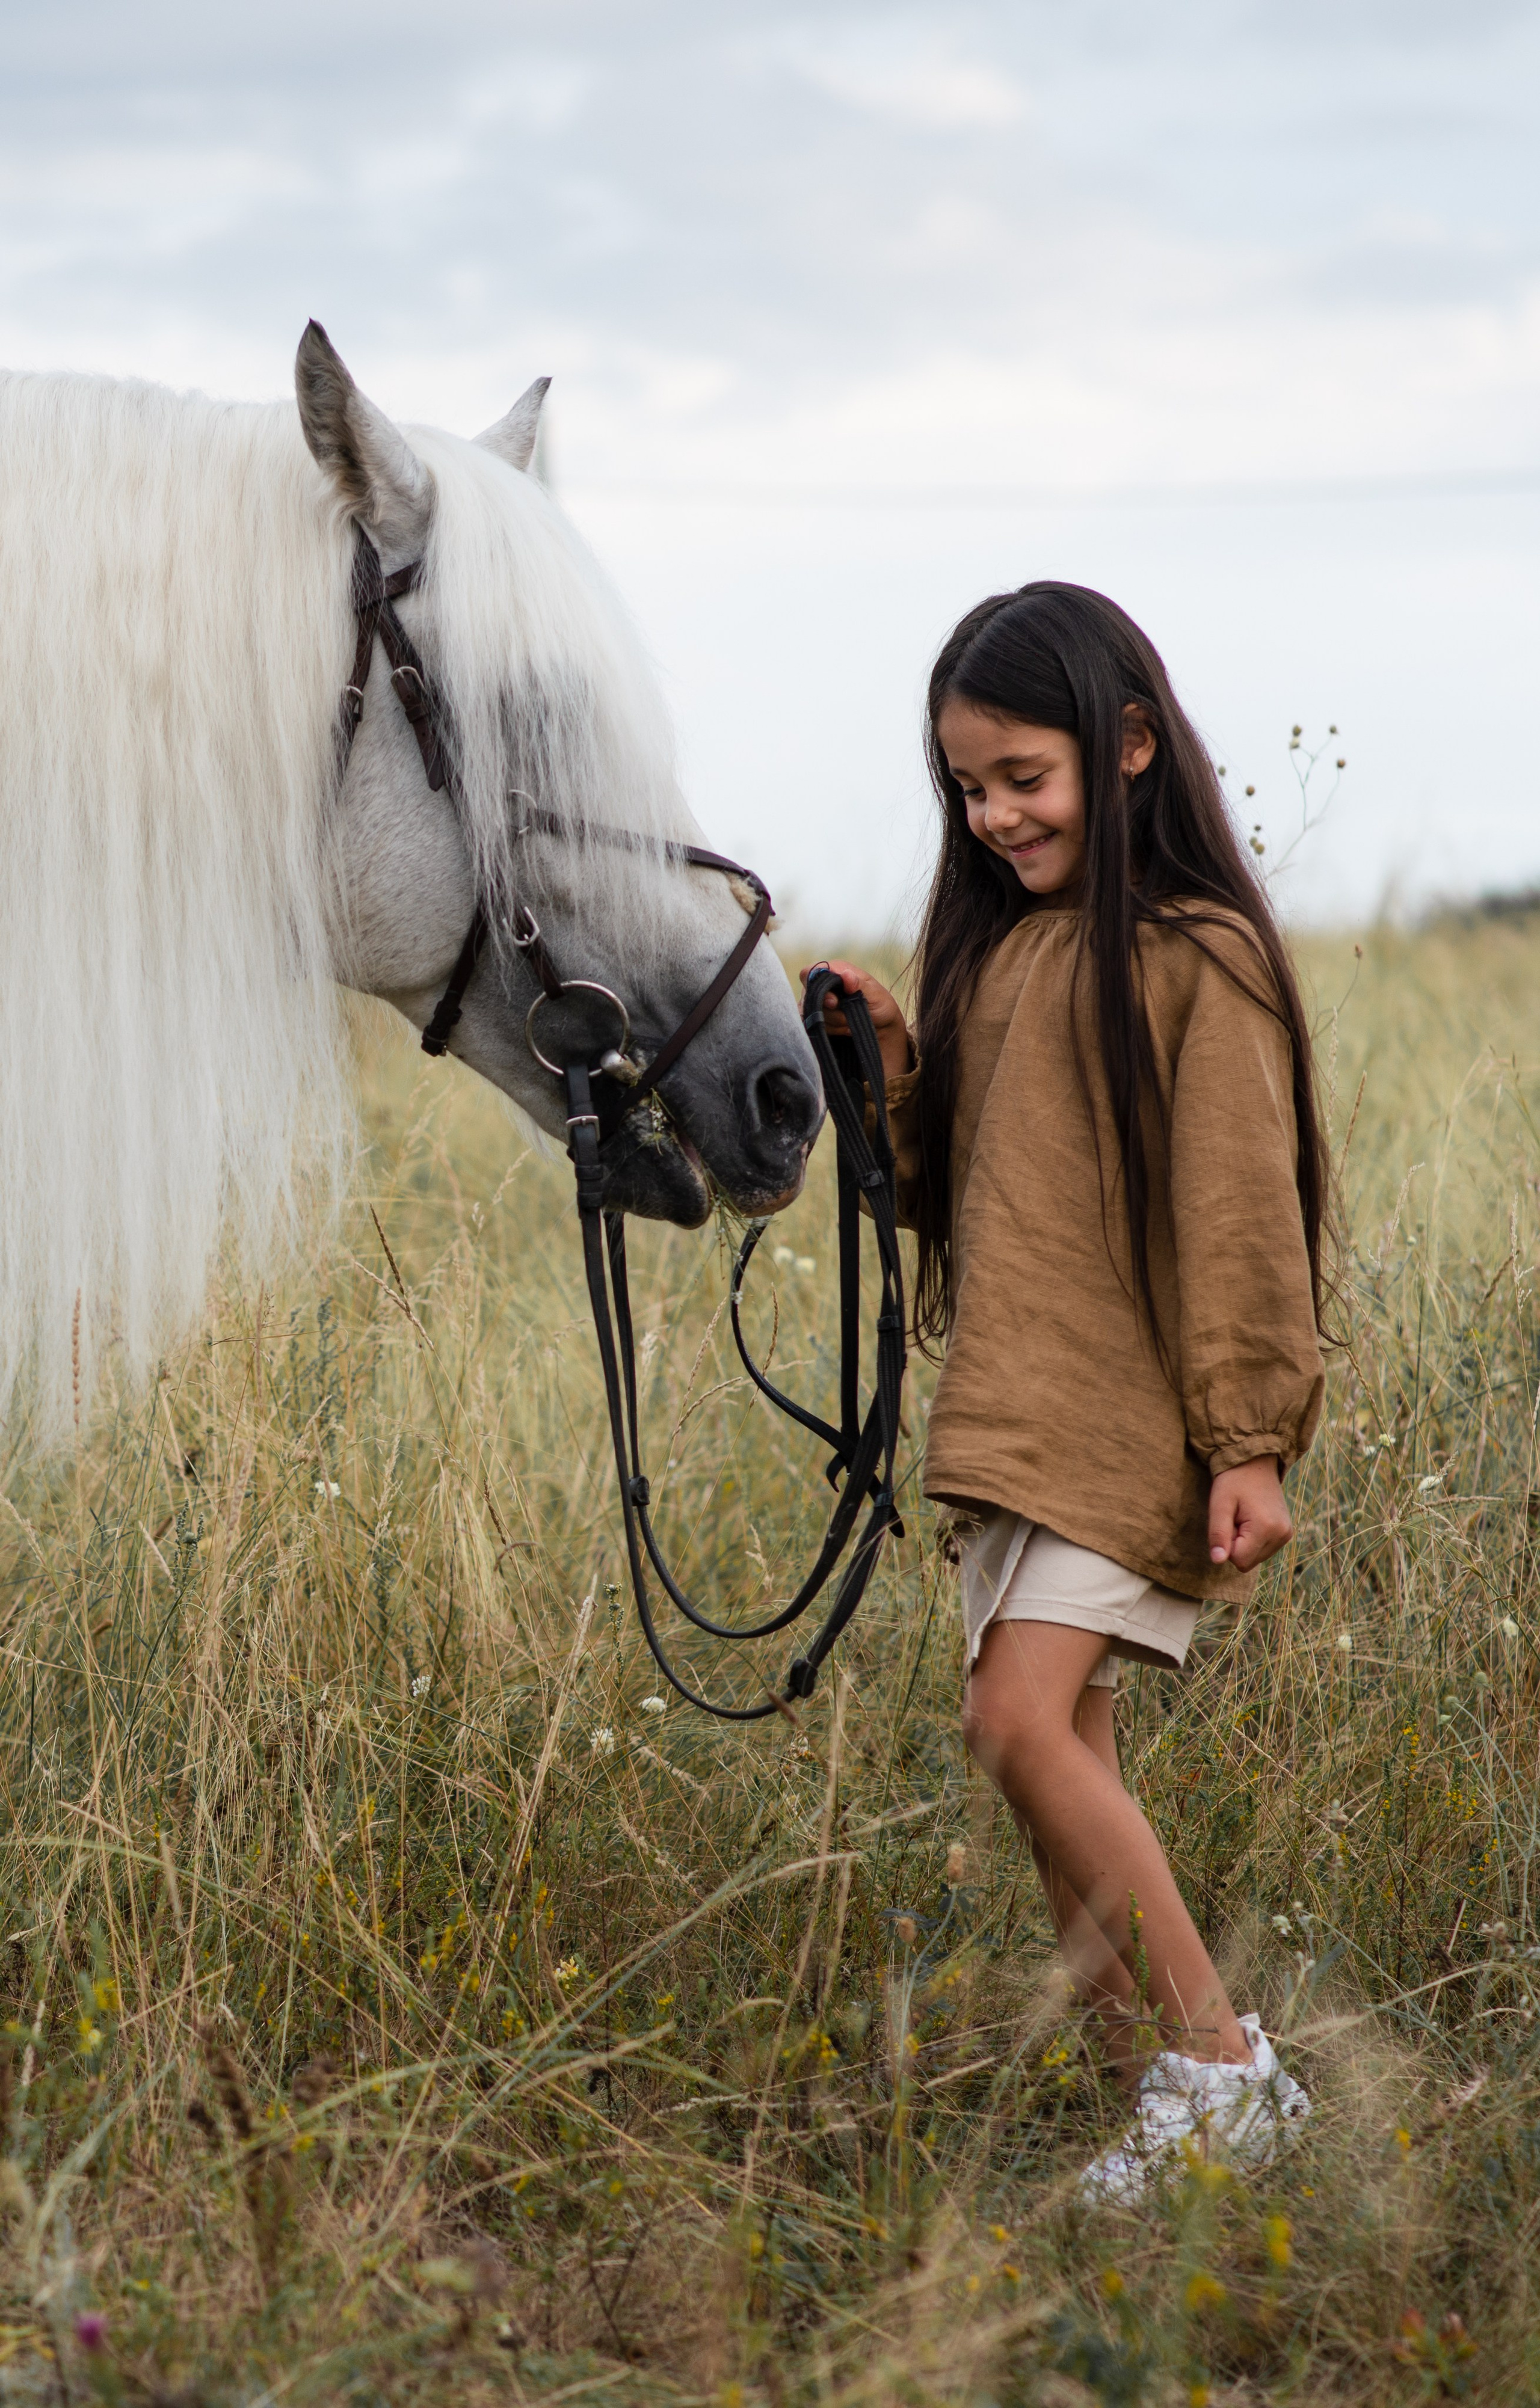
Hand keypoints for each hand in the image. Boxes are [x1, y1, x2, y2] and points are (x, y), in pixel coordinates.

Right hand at [799, 959, 912, 1083]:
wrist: (881, 1027)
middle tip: (849, 1016)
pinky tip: (846, 1028)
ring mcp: (818, 1002)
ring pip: (812, 1015)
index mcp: (836, 970)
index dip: (816, 987)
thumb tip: (845, 974)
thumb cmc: (880, 1005)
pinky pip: (814, 1027)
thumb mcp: (875, 995)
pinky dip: (833, 1030)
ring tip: (851, 1022)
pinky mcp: (817, 1018)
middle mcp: (822, 984)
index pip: (809, 972)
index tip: (834, 1002)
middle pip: (810, 998)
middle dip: (832, 1012)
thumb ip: (859, 984)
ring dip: (835, 1023)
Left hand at [1208, 1456, 1291, 1570]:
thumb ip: (1218, 1534)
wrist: (1255, 1463)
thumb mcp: (1219, 1504)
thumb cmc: (1234, 1481)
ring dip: (1244, 1542)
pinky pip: (1263, 1550)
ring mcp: (1286, 1534)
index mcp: (1267, 1528)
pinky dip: (1253, 1539)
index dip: (1227, 1544)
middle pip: (1248, 1562)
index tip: (1229, 1521)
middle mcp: (1282, 1534)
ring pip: (1255, 1558)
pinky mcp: (1286, 1532)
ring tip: (1243, 1516)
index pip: (1239, 1560)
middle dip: (1236, 1544)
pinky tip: (1252, 1519)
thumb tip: (1217, 1561)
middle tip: (1235, 1518)